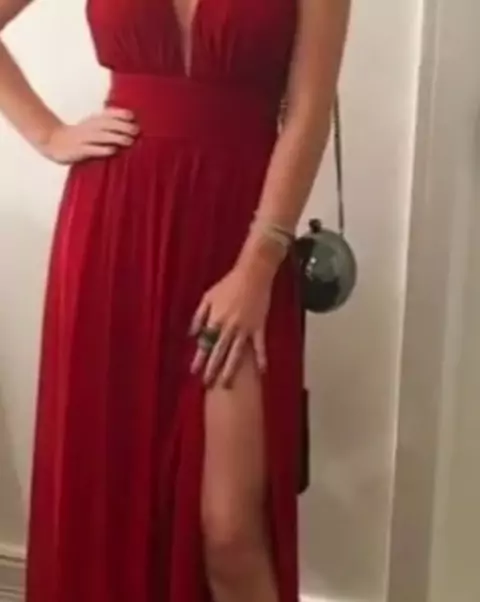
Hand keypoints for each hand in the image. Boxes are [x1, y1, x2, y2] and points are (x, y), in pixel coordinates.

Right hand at [40, 107, 138, 164]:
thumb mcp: (92, 127)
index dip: (119, 114)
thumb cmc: (79, 136)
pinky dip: (102, 149)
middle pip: (106, 124)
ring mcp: (83, 138)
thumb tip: (130, 127)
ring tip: (129, 141)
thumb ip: (108, 126)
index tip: (132, 116)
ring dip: (116, 137)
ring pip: (101, 136)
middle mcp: (89, 127)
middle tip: (136, 130)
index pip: (107, 114)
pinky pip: (91, 149)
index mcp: (93, 121)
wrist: (52, 141)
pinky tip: (112, 151)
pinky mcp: (78, 150)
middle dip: (122, 126)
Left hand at [190, 263, 273, 387]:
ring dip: (231, 370)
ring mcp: (245, 328)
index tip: (194, 372)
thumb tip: (192, 335)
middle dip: (213, 369)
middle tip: (207, 385)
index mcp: (216, 319)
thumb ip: (199, 316)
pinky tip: (262, 371)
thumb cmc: (228, 285)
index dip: (199, 358)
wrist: (253, 274)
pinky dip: (261, 358)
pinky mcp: (259, 327)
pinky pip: (260, 346)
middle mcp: (229, 327)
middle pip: (219, 352)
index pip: (205, 343)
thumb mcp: (208, 297)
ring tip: (227, 385)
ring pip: (237, 353)